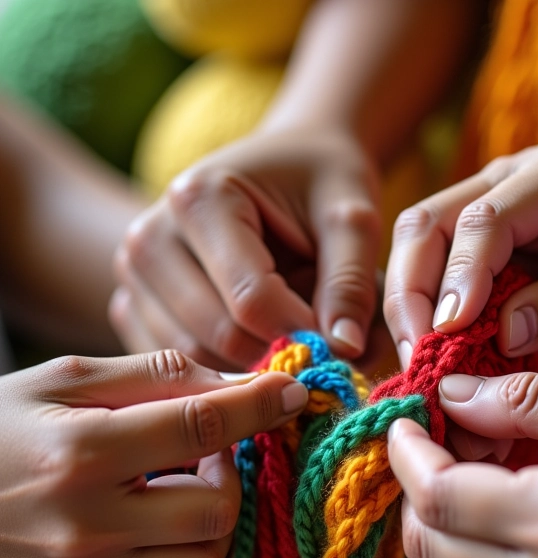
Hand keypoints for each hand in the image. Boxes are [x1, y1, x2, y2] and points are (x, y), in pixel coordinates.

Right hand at [0, 350, 307, 557]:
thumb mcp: (65, 377)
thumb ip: (154, 376)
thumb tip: (236, 381)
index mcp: (82, 449)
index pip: (198, 425)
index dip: (257, 404)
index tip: (292, 389)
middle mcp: (92, 517)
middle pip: (217, 504)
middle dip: (233, 464)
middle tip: (210, 436)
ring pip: (208, 548)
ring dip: (220, 503)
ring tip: (187, 469)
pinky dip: (196, 534)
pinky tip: (171, 500)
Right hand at [110, 127, 380, 368]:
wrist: (291, 160)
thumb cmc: (323, 183)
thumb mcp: (352, 218)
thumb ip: (351, 283)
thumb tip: (344, 351)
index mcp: (199, 199)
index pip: (251, 301)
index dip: (303, 333)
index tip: (342, 339)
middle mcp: (150, 237)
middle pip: (216, 336)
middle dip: (277, 350)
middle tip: (318, 335)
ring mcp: (134, 274)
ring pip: (195, 357)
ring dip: (252, 362)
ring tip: (287, 324)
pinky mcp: (136, 303)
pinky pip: (179, 361)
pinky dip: (223, 366)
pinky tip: (258, 338)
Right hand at [384, 140, 537, 372]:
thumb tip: (500, 333)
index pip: (484, 219)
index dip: (459, 278)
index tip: (449, 335)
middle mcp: (511, 182)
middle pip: (426, 224)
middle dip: (411, 293)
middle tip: (419, 356)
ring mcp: (489, 211)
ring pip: (416, 247)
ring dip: (408, 306)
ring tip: (421, 361)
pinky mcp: (481, 250)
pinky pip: (433, 275)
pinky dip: (423, 317)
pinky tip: (433, 355)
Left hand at [388, 369, 537, 557]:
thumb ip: (534, 400)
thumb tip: (455, 395)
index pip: (438, 499)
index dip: (406, 456)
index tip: (404, 421)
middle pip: (434, 552)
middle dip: (419, 493)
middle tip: (439, 446)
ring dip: (449, 534)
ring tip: (479, 482)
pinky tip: (518, 525)